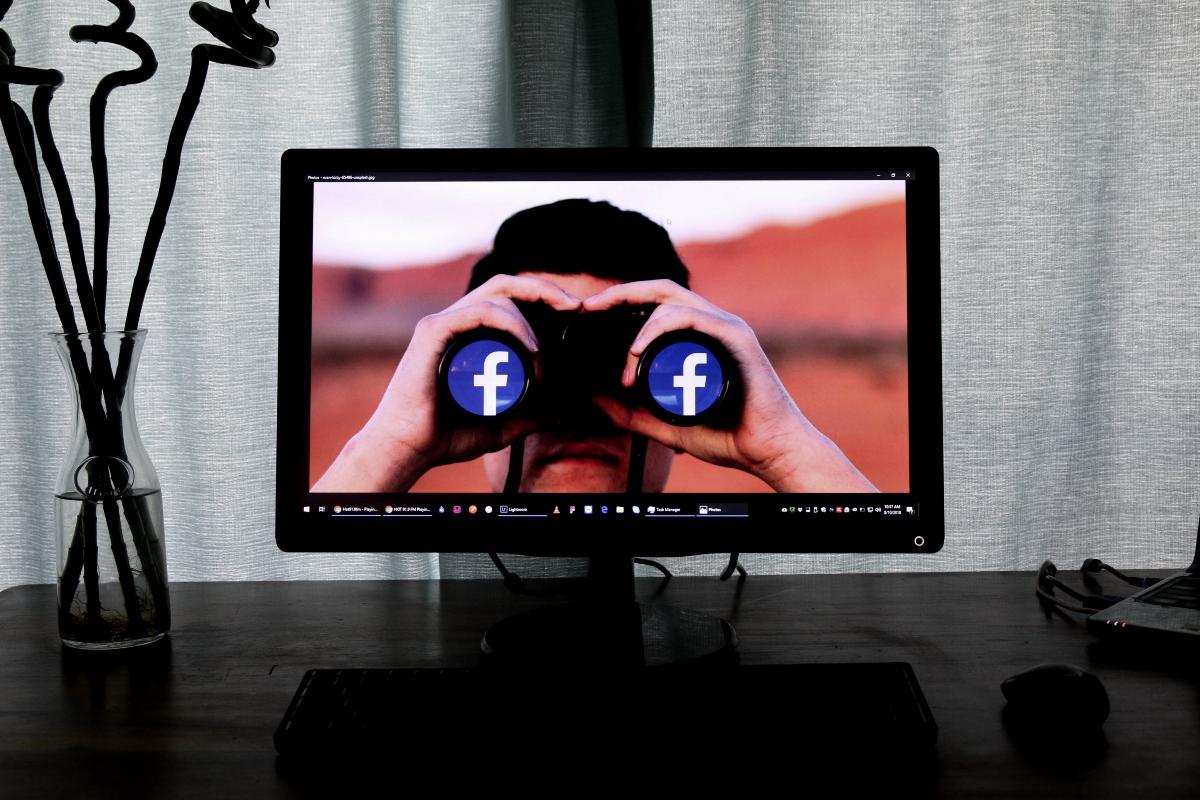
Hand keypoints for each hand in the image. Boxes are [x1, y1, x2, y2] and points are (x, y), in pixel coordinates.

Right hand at [313, 275, 580, 491]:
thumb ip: (526, 418)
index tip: (575, 313)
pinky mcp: (432, 333)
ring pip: (497, 295)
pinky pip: (478, 312)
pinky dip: (511, 323)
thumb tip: (558, 413)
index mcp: (469, 334)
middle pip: (506, 284)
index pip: (510, 299)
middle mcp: (455, 321)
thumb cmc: (444, 436)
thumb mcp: (499, 425)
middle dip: (545, 289)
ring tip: (543, 356)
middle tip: (576, 307)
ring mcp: (443, 324)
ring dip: (530, 320)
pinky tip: (531, 347)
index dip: (543, 298)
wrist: (407, 449)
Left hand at [583, 280, 877, 492]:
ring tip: (624, 363)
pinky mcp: (736, 338)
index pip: (655, 303)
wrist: (769, 451)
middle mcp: (713, 324)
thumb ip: (631, 413)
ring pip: (671, 302)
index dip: (621, 301)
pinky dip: (659, 328)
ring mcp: (726, 328)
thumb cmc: (728, 436)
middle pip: (660, 290)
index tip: (588, 313)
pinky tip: (638, 351)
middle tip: (589, 307)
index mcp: (698, 337)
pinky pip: (691, 318)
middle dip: (620, 293)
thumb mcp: (665, 425)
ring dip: (638, 328)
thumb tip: (595, 399)